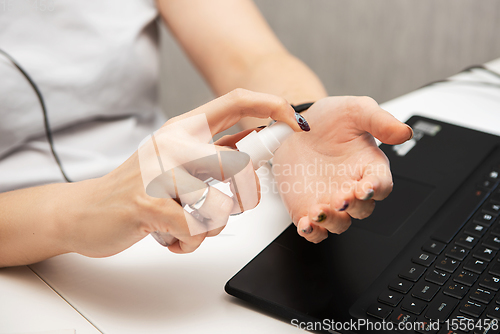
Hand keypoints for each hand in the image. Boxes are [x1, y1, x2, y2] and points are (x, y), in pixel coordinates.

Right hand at [57, 89, 306, 257]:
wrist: (85, 211)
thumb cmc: (138, 187)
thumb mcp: (176, 158)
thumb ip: (213, 149)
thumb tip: (255, 138)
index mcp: (182, 128)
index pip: (235, 102)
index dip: (272, 106)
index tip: (295, 123)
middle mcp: (172, 143)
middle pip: (239, 162)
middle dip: (246, 195)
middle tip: (231, 204)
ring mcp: (158, 172)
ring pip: (221, 205)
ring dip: (212, 225)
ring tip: (190, 224)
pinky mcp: (148, 204)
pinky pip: (196, 230)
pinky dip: (191, 242)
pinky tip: (172, 235)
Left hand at [272, 96, 412, 242]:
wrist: (294, 126)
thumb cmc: (329, 120)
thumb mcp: (356, 110)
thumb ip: (379, 120)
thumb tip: (403, 132)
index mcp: (368, 167)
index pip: (381, 185)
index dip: (376, 188)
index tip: (365, 187)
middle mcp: (352, 188)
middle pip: (363, 209)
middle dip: (354, 207)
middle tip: (341, 198)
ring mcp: (330, 201)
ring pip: (340, 224)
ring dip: (332, 222)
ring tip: (318, 211)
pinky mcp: (307, 209)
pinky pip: (314, 230)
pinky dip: (312, 232)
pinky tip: (306, 224)